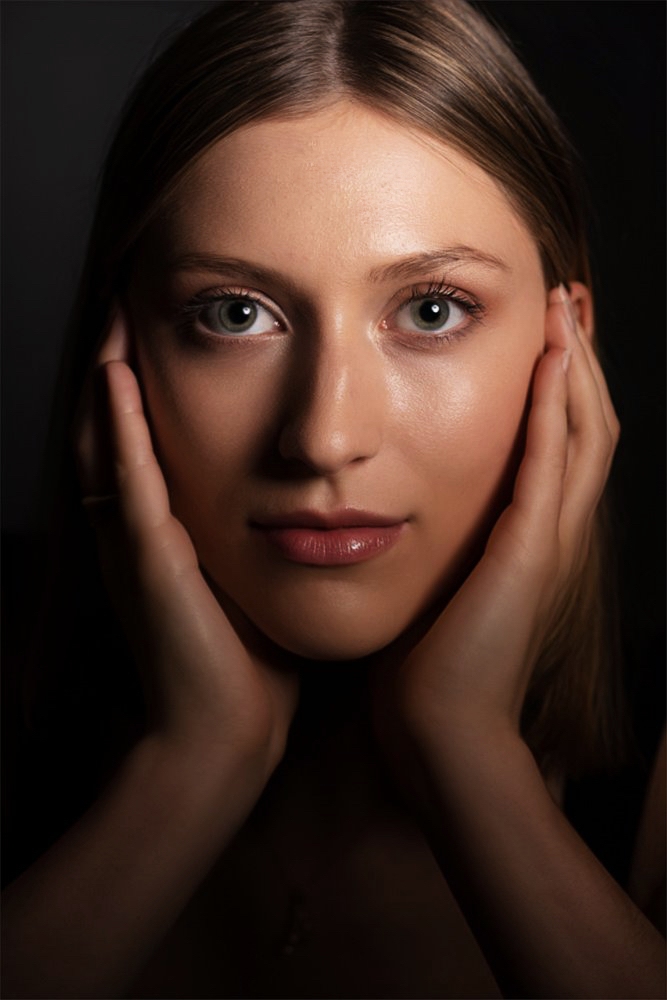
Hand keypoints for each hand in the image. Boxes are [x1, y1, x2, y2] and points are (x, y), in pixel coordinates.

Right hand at [75, 309, 299, 772]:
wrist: (225, 732)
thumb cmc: (247, 662)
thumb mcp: (250, 582)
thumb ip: (261, 536)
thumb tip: (306, 499)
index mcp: (163, 532)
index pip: (142, 440)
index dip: (141, 384)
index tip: (162, 326)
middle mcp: (136, 529)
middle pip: (112, 427)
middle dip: (116, 359)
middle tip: (126, 294)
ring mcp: (134, 542)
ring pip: (106, 441)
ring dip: (108, 374)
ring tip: (114, 310)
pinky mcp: (146, 560)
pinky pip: (126, 481)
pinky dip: (118, 428)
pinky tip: (117, 376)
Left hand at [371, 285, 618, 772]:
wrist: (440, 733)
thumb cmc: (428, 672)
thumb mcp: (441, 594)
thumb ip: (440, 551)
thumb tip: (401, 518)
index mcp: (530, 541)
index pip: (562, 446)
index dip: (560, 388)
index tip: (546, 335)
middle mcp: (553, 535)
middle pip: (588, 428)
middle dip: (580, 361)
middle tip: (570, 302)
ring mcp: (549, 542)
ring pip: (585, 434)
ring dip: (577, 367)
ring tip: (567, 308)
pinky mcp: (530, 551)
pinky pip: (553, 463)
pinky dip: (555, 407)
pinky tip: (550, 358)